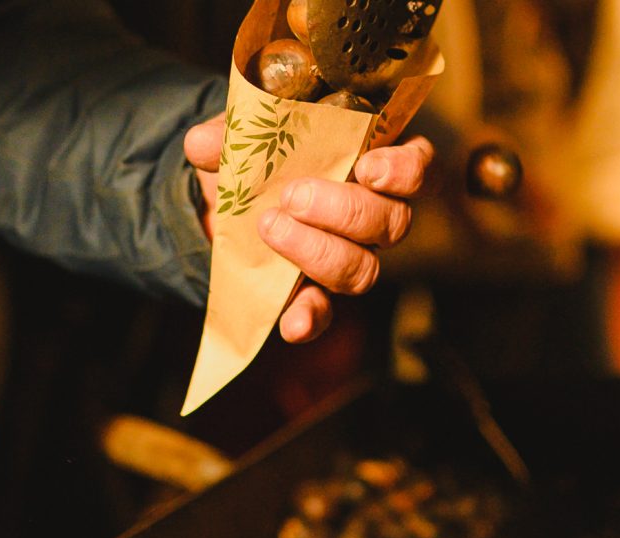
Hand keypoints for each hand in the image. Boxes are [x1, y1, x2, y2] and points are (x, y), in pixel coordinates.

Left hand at [184, 113, 434, 342]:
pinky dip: (309, 318)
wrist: (228, 198)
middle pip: (391, 222)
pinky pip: (324, 312)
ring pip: (363, 268)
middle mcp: (373, 214)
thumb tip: (202, 144)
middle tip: (293, 197)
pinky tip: (290, 322)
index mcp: (372, 164)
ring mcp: (349, 257)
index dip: (403, 170)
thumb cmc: (261, 155)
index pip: (417, 167)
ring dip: (319, 252)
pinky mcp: (315, 292)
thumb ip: (232, 133)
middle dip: (344, 211)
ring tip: (270, 227)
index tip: (367, 167)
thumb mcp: (249, 134)